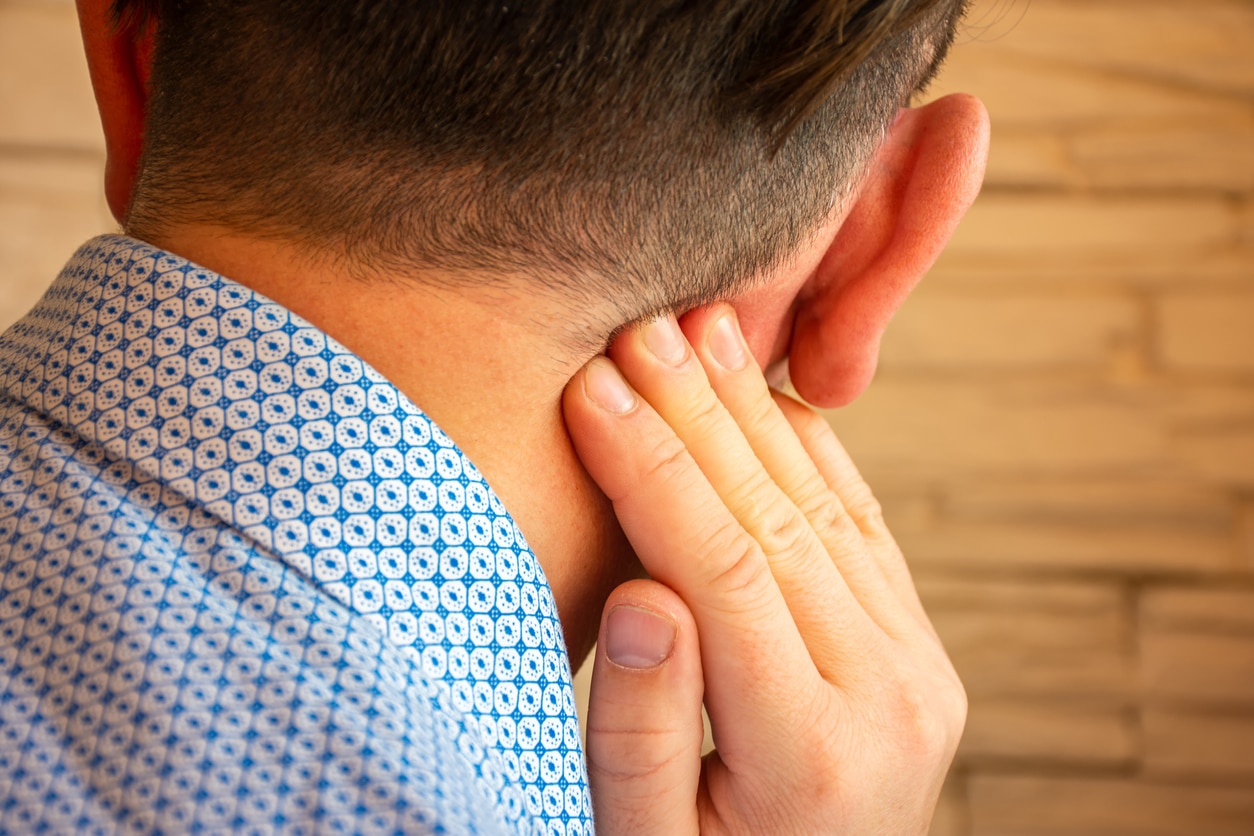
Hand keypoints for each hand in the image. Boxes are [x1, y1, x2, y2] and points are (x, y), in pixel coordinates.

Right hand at [562, 306, 964, 833]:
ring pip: (824, 509)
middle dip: (698, 417)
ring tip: (701, 329)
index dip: (652, 472)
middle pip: (778, 522)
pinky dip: (812, 450)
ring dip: (755, 412)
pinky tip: (766, 390)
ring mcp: (917, 667)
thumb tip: (644, 590)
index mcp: (812, 756)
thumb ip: (643, 728)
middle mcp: (889, 699)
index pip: (724, 574)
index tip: (591, 390)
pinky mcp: (916, 645)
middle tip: (640, 328)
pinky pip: (862, 526)